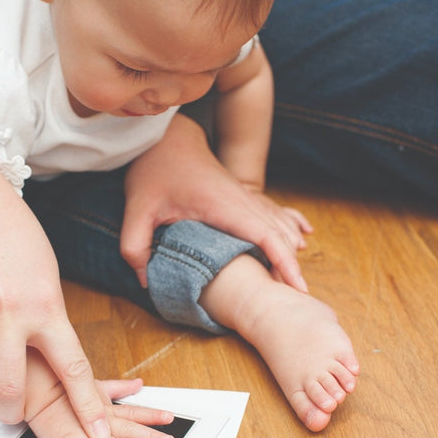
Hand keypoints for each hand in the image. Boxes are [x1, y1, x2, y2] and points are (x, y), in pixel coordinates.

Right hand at [0, 147, 111, 437]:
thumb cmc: (13, 234)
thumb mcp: (46, 274)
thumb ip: (47, 315)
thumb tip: (47, 351)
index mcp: (46, 306)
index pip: (73, 367)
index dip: (87, 405)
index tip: (100, 433)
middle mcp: (9, 316)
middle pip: (10, 389)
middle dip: (11, 411)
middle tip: (13, 415)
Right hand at [26, 363, 175, 437]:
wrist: (36, 391)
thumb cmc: (65, 391)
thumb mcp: (97, 388)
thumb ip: (119, 388)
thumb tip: (138, 384)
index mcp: (108, 411)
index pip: (135, 413)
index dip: (153, 415)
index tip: (170, 418)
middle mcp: (100, 424)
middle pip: (129, 431)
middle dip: (150, 437)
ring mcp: (85, 434)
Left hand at [122, 114, 311, 291]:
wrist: (167, 138)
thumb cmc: (154, 170)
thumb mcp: (136, 209)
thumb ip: (134, 246)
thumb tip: (145, 281)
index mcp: (223, 206)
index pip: (265, 236)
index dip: (283, 262)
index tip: (296, 286)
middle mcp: (242, 201)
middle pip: (280, 235)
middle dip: (291, 266)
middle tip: (299, 299)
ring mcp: (245, 197)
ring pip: (279, 225)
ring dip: (289, 250)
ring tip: (294, 282)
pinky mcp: (242, 197)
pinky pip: (273, 213)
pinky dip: (288, 228)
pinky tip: (302, 237)